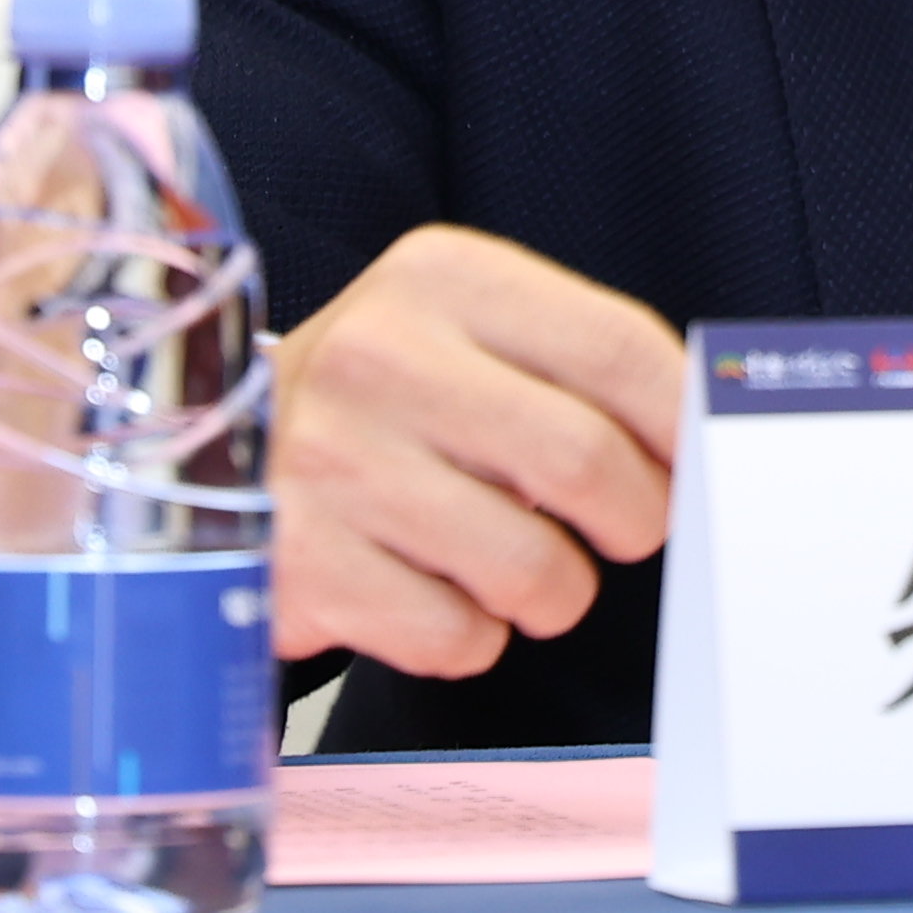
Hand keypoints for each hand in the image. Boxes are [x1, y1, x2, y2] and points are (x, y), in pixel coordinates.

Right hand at [266, 223, 682, 678]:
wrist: (206, 458)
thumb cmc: (385, 402)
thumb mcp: (466, 333)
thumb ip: (581, 367)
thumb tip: (705, 436)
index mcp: (441, 276)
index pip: (619, 347)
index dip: (683, 424)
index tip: (697, 463)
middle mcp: (377, 356)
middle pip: (586, 463)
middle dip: (633, 520)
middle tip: (621, 530)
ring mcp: (331, 464)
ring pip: (532, 570)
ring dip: (553, 591)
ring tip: (518, 566)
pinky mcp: (300, 566)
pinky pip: (457, 636)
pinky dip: (470, 634)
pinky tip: (431, 590)